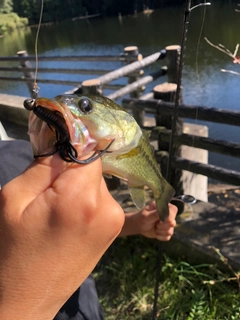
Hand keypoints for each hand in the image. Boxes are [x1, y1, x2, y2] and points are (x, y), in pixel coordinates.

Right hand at [0, 154, 123, 319]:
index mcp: (81, 198)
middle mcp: (108, 207)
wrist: (28, 298)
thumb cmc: (14, 250)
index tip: (60, 138)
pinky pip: (100, 198)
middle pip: (92, 166)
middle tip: (48, 185)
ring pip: (96, 182)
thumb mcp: (15, 199)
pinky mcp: (114, 228)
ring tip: (56, 207)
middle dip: (71, 168)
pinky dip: (85, 198)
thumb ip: (44, 165)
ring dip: (77, 184)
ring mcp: (114, 219)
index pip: (88, 149)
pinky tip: (67, 216)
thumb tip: (65, 141)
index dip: (73, 140)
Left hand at [120, 201, 176, 240]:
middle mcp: (168, 215)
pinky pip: (167, 237)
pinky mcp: (166, 231)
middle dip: (162, 226)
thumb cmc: (141, 218)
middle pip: (173, 223)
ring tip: (154, 227)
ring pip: (170, 231)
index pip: (174, 210)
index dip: (169, 217)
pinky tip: (156, 233)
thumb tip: (163, 213)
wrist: (138, 226)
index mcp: (164, 207)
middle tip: (155, 223)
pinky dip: (160, 236)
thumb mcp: (146, 215)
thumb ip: (155, 214)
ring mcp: (168, 224)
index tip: (160, 220)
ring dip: (160, 231)